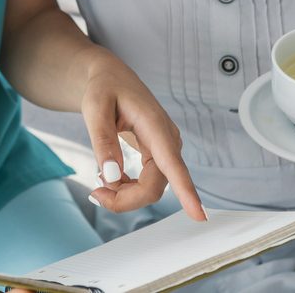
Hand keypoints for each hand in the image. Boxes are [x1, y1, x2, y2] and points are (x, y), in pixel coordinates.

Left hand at [80, 52, 204, 221]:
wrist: (111, 77)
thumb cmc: (104, 88)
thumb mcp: (95, 109)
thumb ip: (103, 141)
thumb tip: (111, 176)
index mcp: (154, 125)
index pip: (172, 163)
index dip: (186, 191)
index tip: (200, 216)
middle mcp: (167, 139)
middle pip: (154, 187)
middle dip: (125, 199)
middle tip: (94, 193)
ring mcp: (166, 148)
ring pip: (151, 188)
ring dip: (125, 194)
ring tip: (99, 182)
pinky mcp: (160, 155)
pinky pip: (148, 183)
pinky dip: (127, 188)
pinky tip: (111, 177)